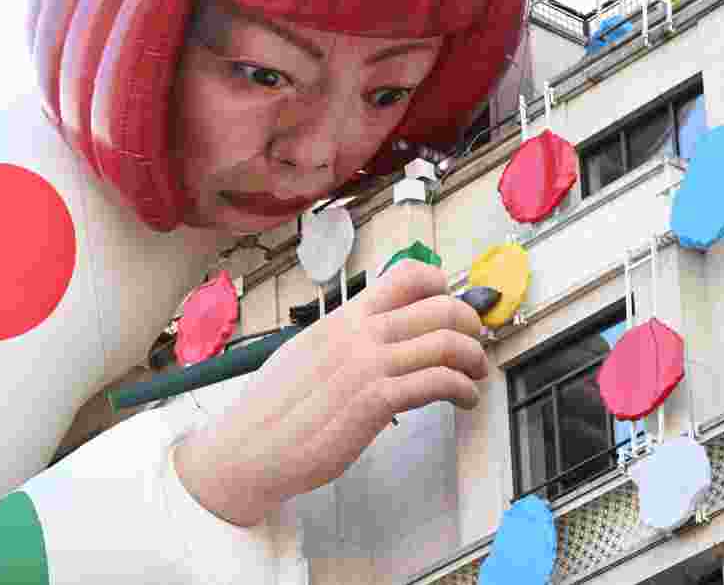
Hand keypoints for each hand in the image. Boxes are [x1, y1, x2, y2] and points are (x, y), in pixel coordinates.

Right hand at [173, 260, 487, 526]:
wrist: (247, 447)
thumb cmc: (275, 407)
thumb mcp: (308, 350)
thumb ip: (346, 335)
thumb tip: (379, 328)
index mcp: (345, 317)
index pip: (408, 276)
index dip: (443, 286)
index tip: (453, 307)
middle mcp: (360, 333)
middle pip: (441, 308)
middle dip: (472, 325)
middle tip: (476, 344)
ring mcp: (368, 365)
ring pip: (446, 343)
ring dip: (474, 358)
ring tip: (476, 375)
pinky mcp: (375, 401)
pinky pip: (438, 382)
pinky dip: (463, 389)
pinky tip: (464, 399)